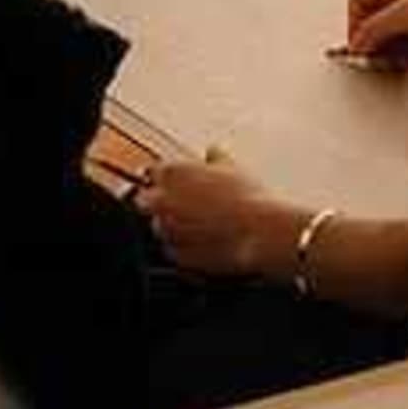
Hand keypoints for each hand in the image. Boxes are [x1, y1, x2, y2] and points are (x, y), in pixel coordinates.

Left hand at [134, 156, 308, 282]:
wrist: (261, 233)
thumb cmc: (249, 199)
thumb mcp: (232, 167)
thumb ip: (215, 157)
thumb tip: (213, 153)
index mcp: (171, 173)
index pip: (153, 173)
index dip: (168, 179)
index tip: (179, 185)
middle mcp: (161, 201)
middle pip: (145, 202)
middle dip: (160, 204)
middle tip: (186, 207)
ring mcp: (166, 230)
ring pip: (160, 228)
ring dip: (174, 227)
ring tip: (203, 227)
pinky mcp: (176, 255)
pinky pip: (173, 251)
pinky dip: (184, 248)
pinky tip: (206, 243)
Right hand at [341, 0, 407, 69]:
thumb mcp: (403, 13)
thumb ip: (375, 28)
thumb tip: (358, 43)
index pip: (360, 0)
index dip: (354, 22)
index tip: (357, 44)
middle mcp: (407, 1)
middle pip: (374, 23)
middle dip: (371, 41)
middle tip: (369, 56)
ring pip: (390, 40)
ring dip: (386, 53)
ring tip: (386, 61)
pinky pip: (406, 53)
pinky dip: (401, 60)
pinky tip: (403, 63)